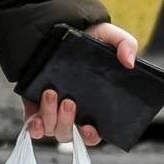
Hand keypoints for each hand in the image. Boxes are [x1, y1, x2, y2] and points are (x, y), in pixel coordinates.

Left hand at [25, 22, 137, 145]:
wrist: (55, 27)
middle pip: (70, 134)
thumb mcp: (108, 35)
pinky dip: (34, 127)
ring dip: (50, 116)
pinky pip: (33, 126)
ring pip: (52, 129)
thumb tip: (130, 62)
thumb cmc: (85, 38)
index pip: (93, 132)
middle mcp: (72, 111)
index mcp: (92, 104)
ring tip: (50, 92)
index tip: (89, 127)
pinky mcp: (33, 105)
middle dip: (67, 122)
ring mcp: (52, 110)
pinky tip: (36, 118)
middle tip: (69, 101)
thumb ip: (125, 44)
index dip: (91, 136)